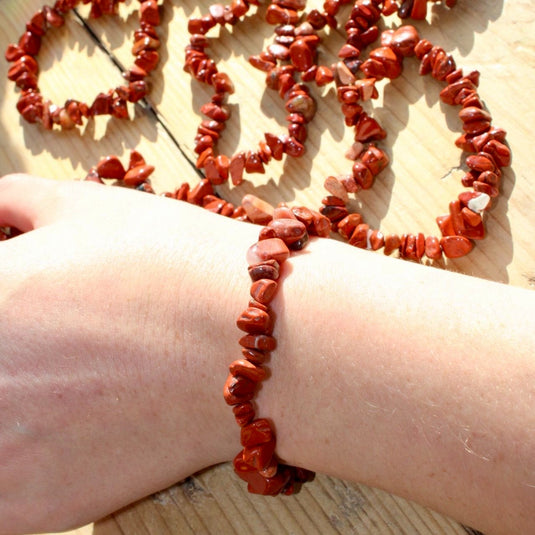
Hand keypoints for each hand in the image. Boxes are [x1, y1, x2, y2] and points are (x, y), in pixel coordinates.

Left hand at [0, 174, 249, 533]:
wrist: (253, 344)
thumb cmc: (174, 266)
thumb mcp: (87, 207)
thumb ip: (14, 203)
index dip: (3, 293)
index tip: (23, 300)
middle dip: (13, 345)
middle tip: (54, 336)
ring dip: (12, 403)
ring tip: (69, 377)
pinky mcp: (33, 506)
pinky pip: (1, 486)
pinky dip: (22, 454)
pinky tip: (68, 423)